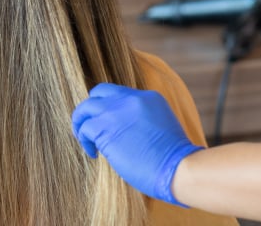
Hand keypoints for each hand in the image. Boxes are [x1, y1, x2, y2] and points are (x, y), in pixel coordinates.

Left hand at [72, 83, 202, 205]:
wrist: (179, 167)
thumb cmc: (174, 159)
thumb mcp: (162, 127)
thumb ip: (143, 120)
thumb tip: (125, 131)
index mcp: (149, 97)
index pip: (120, 94)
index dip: (110, 107)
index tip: (108, 123)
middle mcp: (131, 99)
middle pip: (99, 92)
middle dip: (91, 108)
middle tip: (90, 126)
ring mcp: (117, 111)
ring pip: (86, 107)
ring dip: (81, 123)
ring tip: (85, 139)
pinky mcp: (105, 127)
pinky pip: (85, 128)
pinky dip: (84, 140)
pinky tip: (93, 153)